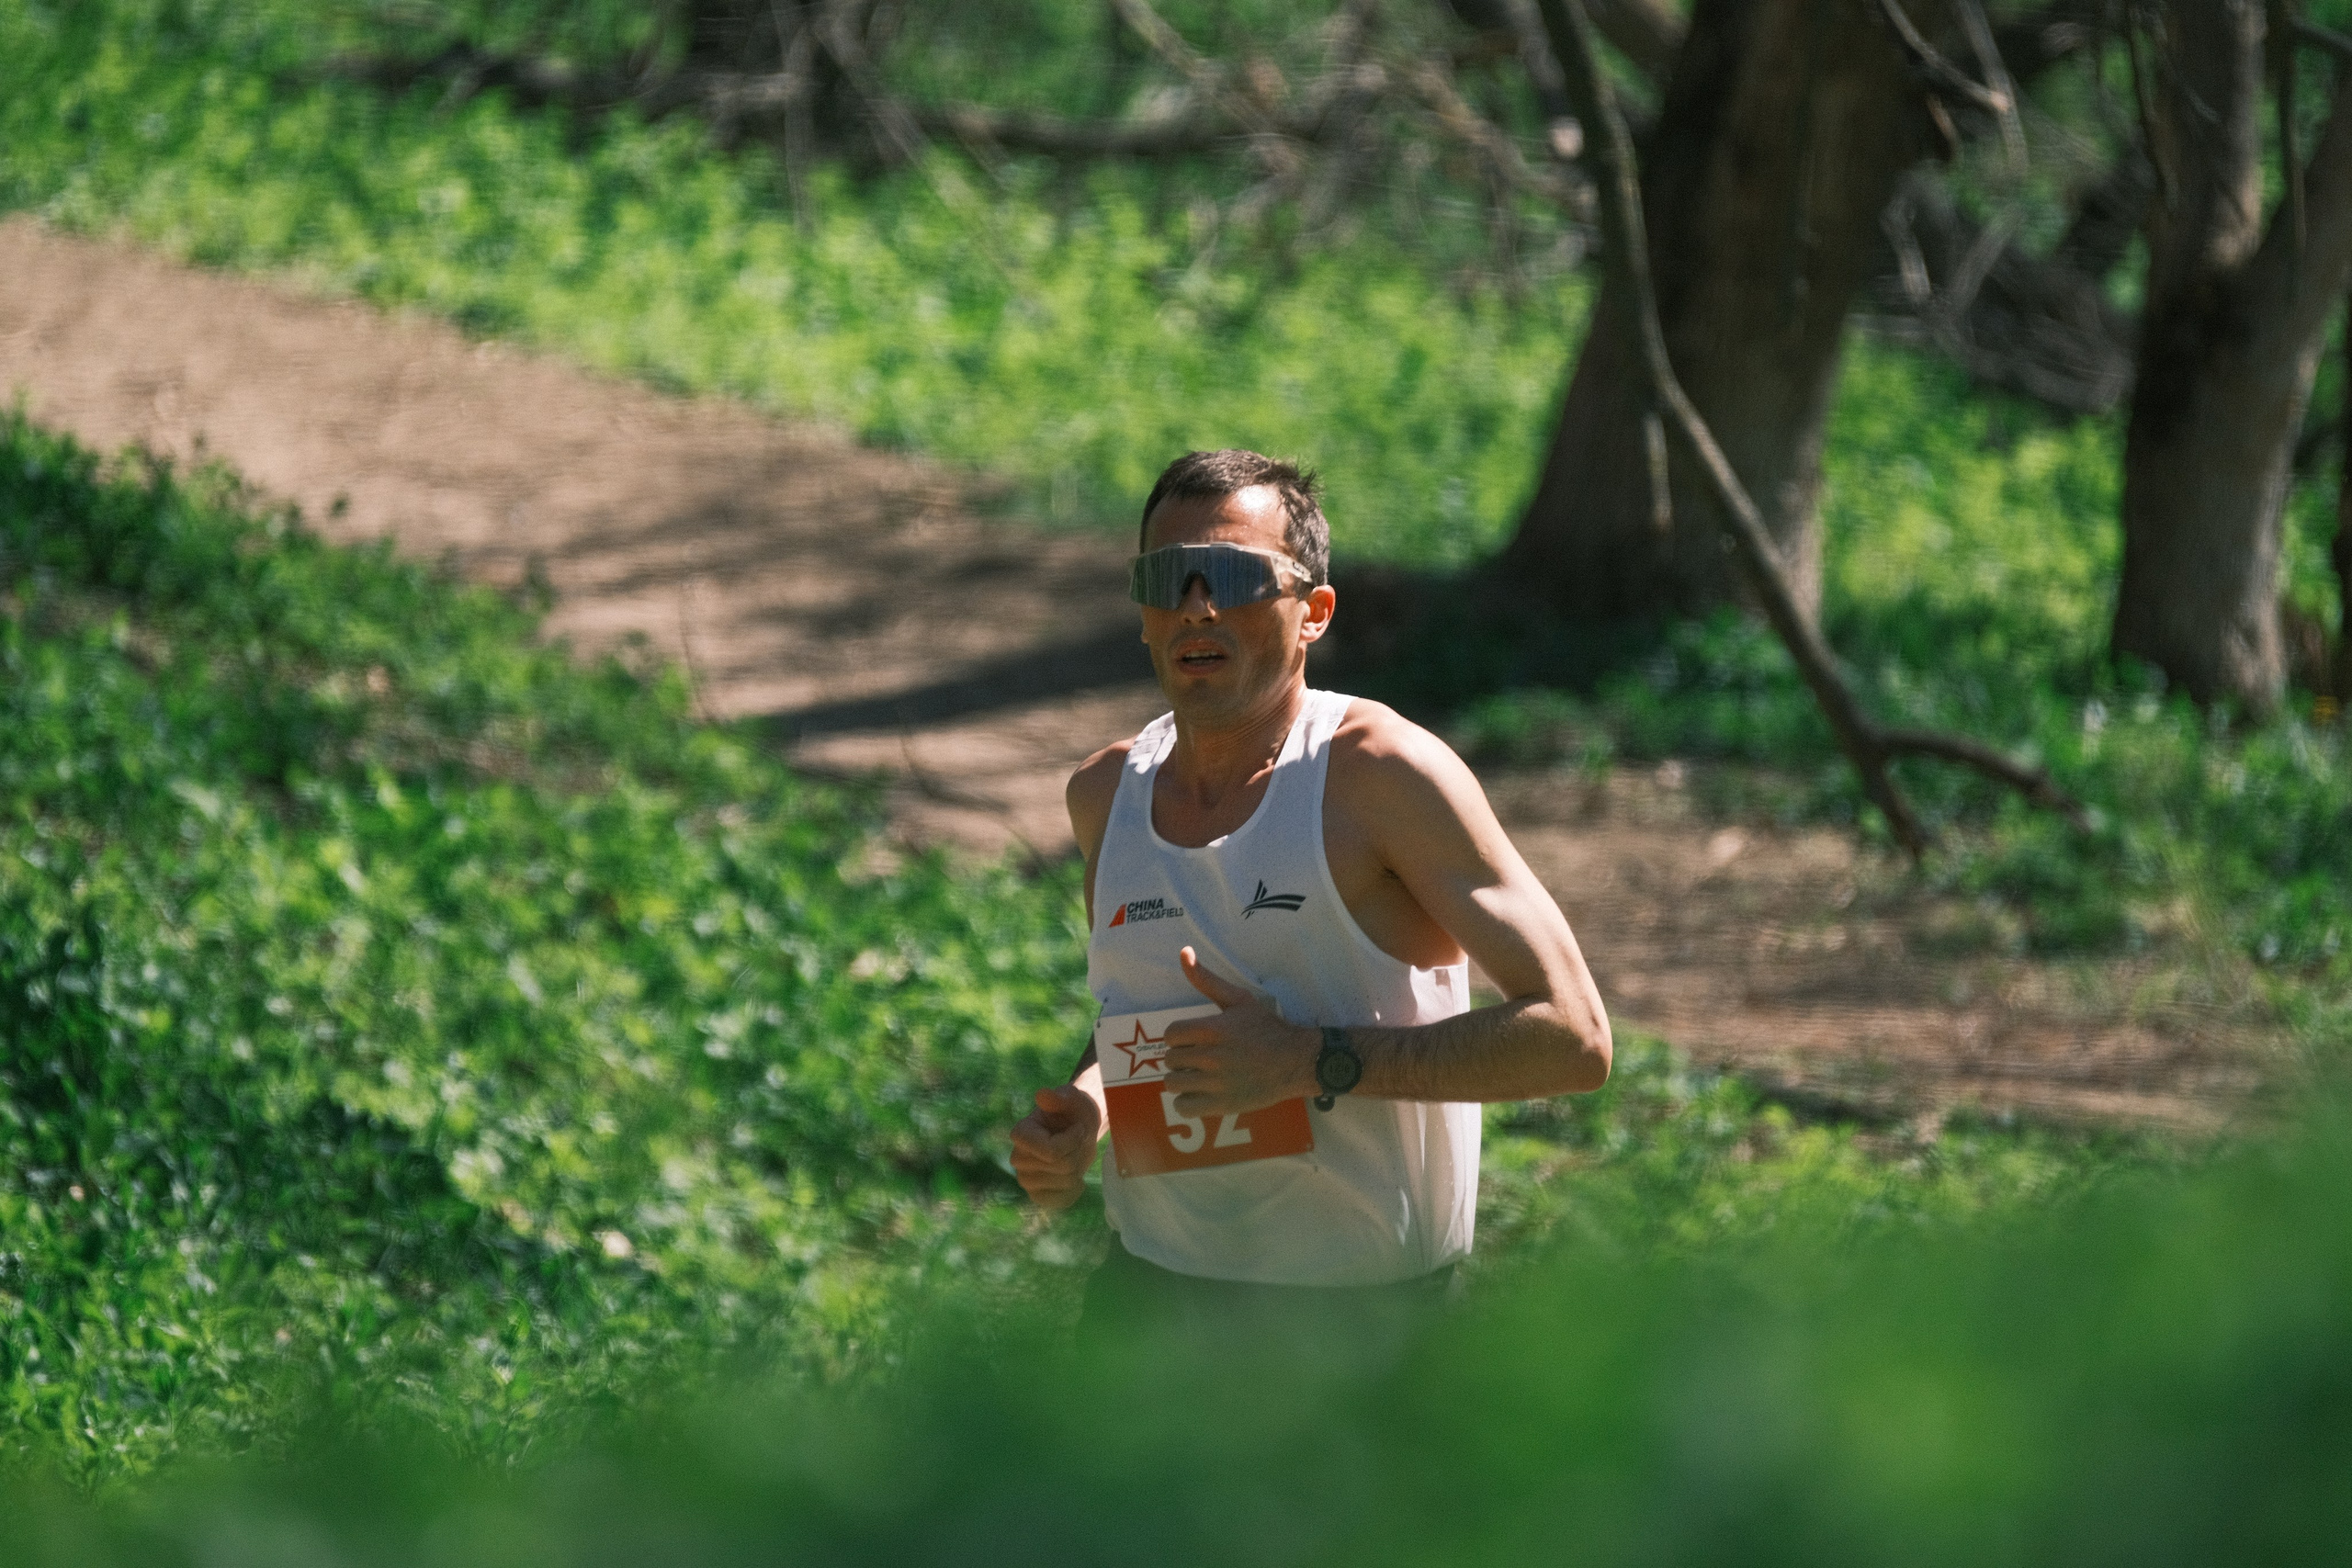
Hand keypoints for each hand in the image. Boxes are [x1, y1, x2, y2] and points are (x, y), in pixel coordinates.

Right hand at [1010, 1083, 1101, 1210]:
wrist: (1079, 1130)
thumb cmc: (1074, 1112)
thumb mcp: (1072, 1099)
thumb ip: (1060, 1096)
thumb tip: (1043, 1095)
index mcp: (1021, 1134)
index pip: (1051, 1151)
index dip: (1072, 1141)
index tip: (1078, 1128)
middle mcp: (1018, 1159)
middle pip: (1061, 1167)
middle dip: (1076, 1152)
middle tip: (1076, 1141)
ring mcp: (1026, 1180)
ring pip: (1065, 1182)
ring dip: (1078, 1168)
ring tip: (1073, 1154)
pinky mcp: (1038, 1195)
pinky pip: (1062, 1200)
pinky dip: (1075, 1189)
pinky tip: (1074, 1175)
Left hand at [1162, 946, 1317, 1118]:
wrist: (1296, 1061)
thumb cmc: (1267, 1029)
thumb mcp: (1239, 1000)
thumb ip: (1207, 979)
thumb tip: (1183, 952)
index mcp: (1213, 1029)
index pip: (1170, 1034)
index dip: (1179, 1037)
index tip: (1193, 1040)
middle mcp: (1212, 1056)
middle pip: (1170, 1059)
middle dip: (1182, 1058)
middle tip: (1199, 1058)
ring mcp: (1216, 1083)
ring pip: (1172, 1083)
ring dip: (1182, 1080)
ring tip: (1198, 1076)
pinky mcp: (1222, 1105)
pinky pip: (1183, 1107)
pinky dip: (1187, 1102)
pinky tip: (1200, 1094)